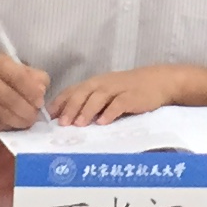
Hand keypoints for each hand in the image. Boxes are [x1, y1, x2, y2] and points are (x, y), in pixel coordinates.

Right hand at [0, 52, 50, 128]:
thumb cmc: (2, 75)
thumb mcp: (19, 68)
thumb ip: (35, 77)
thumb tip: (41, 91)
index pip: (17, 77)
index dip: (31, 91)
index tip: (40, 102)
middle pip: (8, 98)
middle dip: (26, 110)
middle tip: (35, 116)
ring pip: (0, 113)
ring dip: (17, 121)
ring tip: (28, 122)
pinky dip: (7, 126)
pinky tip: (15, 125)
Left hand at [47, 64, 202, 124]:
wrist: (158, 81)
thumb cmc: (129, 89)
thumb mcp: (107, 92)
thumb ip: (89, 101)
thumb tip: (66, 118)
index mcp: (95, 83)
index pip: (73, 90)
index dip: (61, 102)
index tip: (49, 116)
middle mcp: (104, 84)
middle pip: (83, 93)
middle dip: (71, 108)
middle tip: (63, 123)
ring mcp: (118, 89)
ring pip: (98, 97)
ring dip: (87, 110)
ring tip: (79, 124)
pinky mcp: (132, 96)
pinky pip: (119, 104)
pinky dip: (110, 113)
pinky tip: (103, 122)